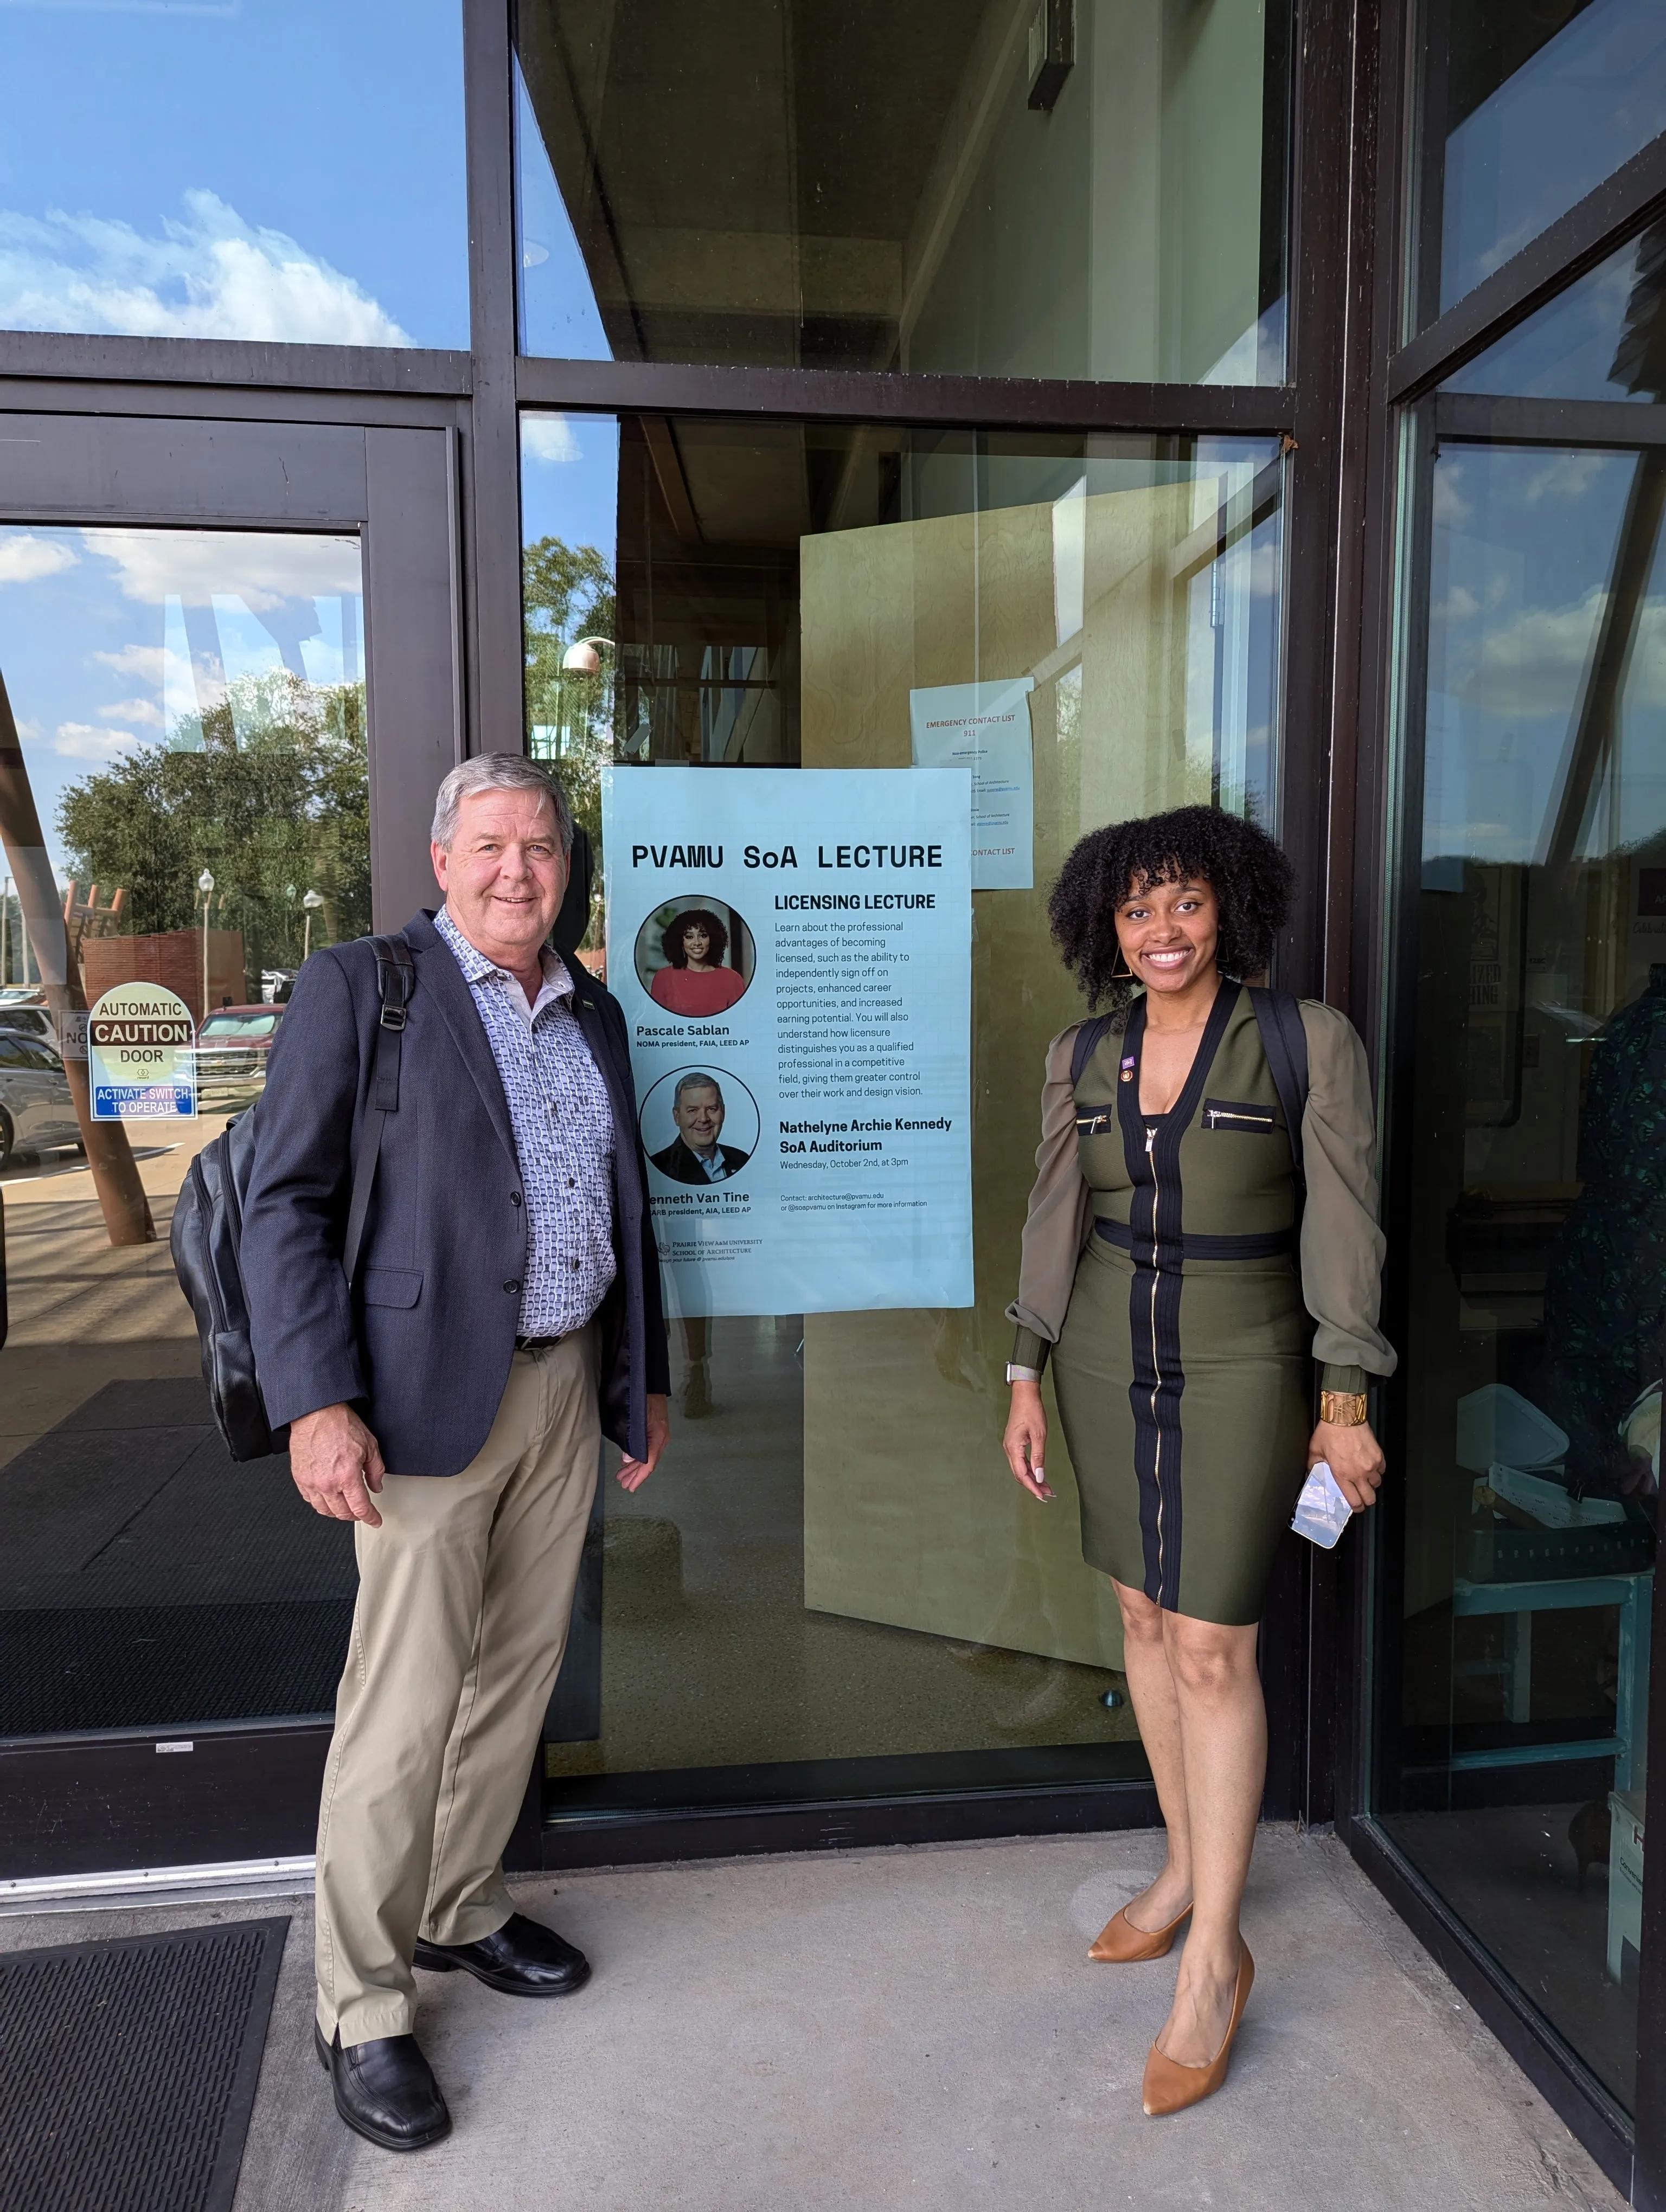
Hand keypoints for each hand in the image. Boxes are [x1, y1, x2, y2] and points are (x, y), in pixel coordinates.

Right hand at [289, 1401, 386, 1525]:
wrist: (315, 1413)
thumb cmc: (340, 1424)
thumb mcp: (370, 1445)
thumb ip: (376, 1470)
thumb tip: (377, 1486)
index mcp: (347, 1476)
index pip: (360, 1508)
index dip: (370, 1517)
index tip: (375, 1520)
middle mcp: (327, 1483)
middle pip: (342, 1513)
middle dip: (355, 1515)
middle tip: (361, 1511)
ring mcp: (311, 1482)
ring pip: (324, 1510)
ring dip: (337, 1512)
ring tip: (345, 1506)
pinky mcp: (299, 1478)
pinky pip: (310, 1500)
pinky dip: (321, 1503)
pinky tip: (328, 1497)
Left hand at [618, 1392, 669, 1493]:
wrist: (651, 1383)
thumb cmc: (643, 1400)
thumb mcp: (637, 1419)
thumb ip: (633, 1440)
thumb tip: (628, 1459)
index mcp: (658, 1438)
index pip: (649, 1463)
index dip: (639, 1477)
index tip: (630, 1487)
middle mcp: (660, 1439)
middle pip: (648, 1462)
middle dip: (635, 1474)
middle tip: (623, 1484)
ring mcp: (658, 1435)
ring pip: (647, 1457)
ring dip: (635, 1467)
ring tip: (623, 1476)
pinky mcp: (654, 1431)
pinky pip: (647, 1450)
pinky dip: (637, 1457)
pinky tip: (628, 1461)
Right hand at [1003, 1379, 1053, 1500]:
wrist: (1024, 1394)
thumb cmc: (1032, 1411)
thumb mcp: (1039, 1435)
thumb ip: (1038, 1457)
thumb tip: (1039, 1476)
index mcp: (1013, 1448)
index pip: (1022, 1474)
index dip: (1032, 1487)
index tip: (1043, 1496)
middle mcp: (1009, 1449)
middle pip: (1019, 1474)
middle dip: (1033, 1485)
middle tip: (1048, 1494)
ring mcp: (1010, 1446)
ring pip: (1020, 1468)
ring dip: (1032, 1478)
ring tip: (1046, 1486)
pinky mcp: (1014, 1443)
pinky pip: (1020, 1461)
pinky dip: (1029, 1469)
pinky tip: (1038, 1473)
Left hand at [1308, 1418, 1384, 1510]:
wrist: (1344, 1416)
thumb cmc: (1329, 1431)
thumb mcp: (1315, 1450)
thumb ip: (1314, 1465)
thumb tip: (1312, 1472)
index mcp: (1342, 1474)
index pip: (1355, 1501)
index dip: (1356, 1507)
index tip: (1356, 1506)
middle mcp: (1359, 1473)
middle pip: (1370, 1497)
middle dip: (1366, 1499)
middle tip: (1362, 1495)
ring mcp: (1371, 1464)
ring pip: (1377, 1483)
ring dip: (1371, 1483)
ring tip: (1364, 1477)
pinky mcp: (1379, 1455)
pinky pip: (1382, 1469)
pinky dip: (1377, 1470)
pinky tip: (1369, 1465)